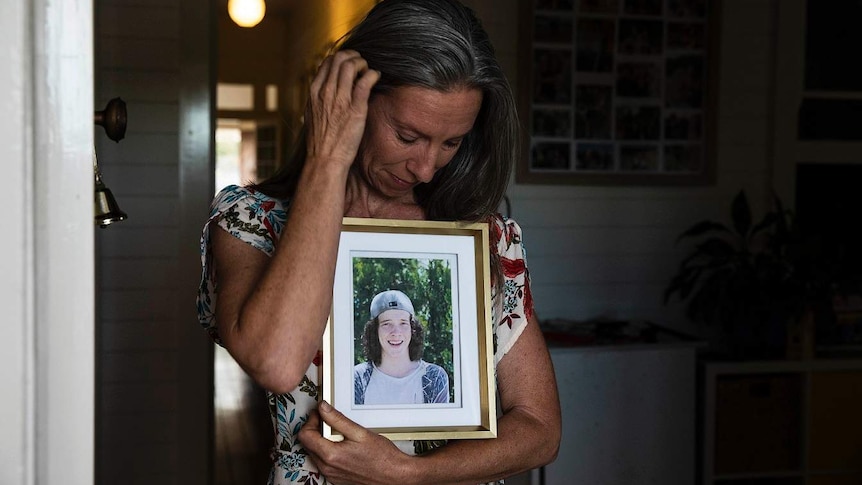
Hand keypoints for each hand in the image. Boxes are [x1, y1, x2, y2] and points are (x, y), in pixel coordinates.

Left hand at [298, 401, 411, 484]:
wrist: (394, 475)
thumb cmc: (382, 457)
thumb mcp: (360, 432)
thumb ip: (337, 419)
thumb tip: (323, 408)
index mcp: (331, 455)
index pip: (305, 435)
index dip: (311, 420)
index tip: (320, 414)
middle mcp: (328, 468)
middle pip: (308, 444)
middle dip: (316, 429)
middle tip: (330, 421)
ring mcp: (331, 475)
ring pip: (315, 453)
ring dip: (322, 441)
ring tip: (340, 434)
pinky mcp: (336, 479)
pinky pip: (324, 463)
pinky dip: (328, 452)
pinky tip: (343, 447)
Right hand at [306, 50, 380, 170]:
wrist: (324, 159)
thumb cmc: (320, 142)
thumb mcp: (312, 115)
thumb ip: (319, 99)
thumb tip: (327, 90)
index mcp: (314, 92)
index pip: (327, 62)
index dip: (341, 58)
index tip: (349, 63)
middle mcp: (326, 92)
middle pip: (339, 59)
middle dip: (353, 57)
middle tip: (362, 64)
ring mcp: (340, 99)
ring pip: (351, 65)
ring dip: (363, 64)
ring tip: (368, 72)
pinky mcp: (355, 108)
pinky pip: (365, 81)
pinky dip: (373, 74)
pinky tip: (376, 77)